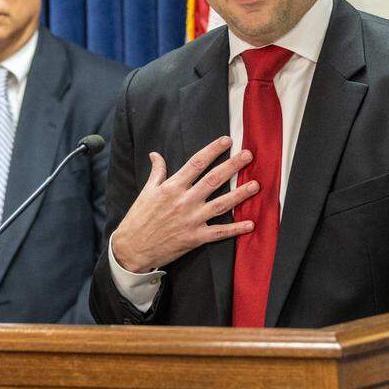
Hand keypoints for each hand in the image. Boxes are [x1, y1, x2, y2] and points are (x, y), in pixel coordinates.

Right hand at [110, 136, 257, 272]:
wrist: (132, 248)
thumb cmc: (138, 218)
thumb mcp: (146, 192)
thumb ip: (156, 172)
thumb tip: (155, 154)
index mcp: (172, 187)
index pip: (196, 163)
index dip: (213, 150)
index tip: (227, 141)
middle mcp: (184, 201)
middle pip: (213, 179)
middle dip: (232, 166)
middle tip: (248, 155)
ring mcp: (191, 220)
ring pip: (221, 204)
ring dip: (240, 194)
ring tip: (256, 185)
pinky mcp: (195, 238)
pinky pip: (219, 232)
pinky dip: (235, 228)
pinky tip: (250, 223)